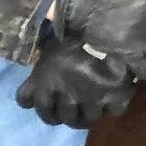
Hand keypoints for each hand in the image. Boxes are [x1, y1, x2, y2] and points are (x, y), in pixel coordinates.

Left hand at [16, 38, 142, 128]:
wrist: (107, 26)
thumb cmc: (72, 35)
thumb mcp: (49, 50)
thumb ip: (40, 72)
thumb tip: (29, 92)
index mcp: (46, 85)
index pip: (41, 109)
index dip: (47, 110)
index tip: (53, 108)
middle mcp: (67, 97)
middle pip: (66, 119)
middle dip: (70, 115)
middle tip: (76, 107)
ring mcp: (92, 100)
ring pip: (90, 120)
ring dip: (91, 113)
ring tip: (95, 104)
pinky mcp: (116, 98)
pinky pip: (114, 111)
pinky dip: (114, 105)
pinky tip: (113, 95)